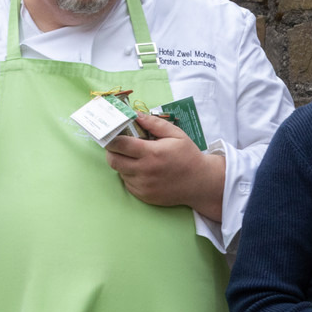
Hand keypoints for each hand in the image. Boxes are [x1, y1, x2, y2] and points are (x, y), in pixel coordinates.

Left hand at [104, 114, 224, 220]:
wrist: (199, 183)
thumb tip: (136, 115)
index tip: (111, 134)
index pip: (119, 145)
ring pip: (120, 172)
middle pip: (113, 160)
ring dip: (122, 163)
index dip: (111, 138)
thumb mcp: (176, 135)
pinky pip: (127, 183)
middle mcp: (145, 171)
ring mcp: (143, 186)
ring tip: (135, 158)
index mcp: (152, 153)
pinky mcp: (143, 196)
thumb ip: (154, 123)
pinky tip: (142, 170)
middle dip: (112, 151)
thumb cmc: (188, 156)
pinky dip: (130, 175)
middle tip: (118, 146)